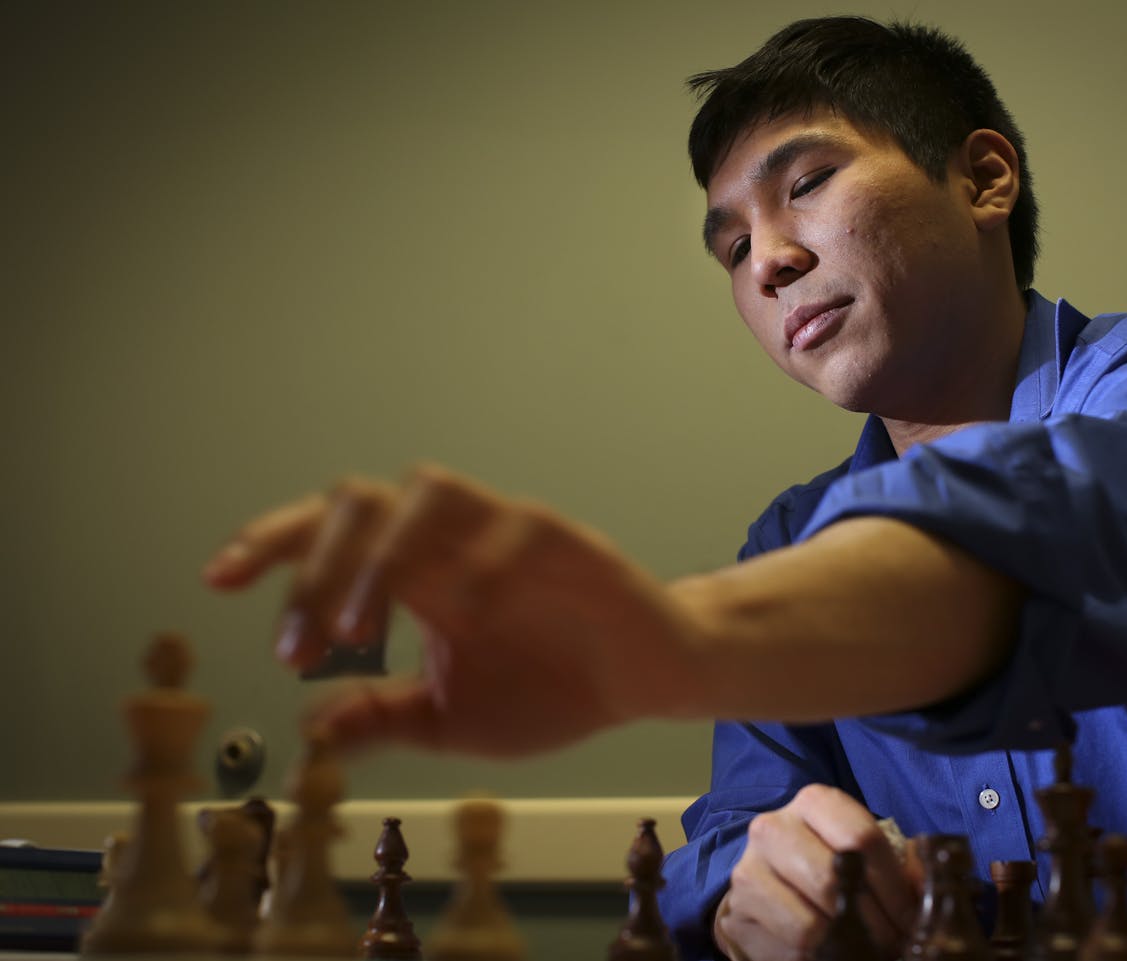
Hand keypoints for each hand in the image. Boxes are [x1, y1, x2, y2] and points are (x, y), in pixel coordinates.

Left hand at [203, 464, 697, 757]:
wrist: (649, 679)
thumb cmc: (555, 688)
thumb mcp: (454, 721)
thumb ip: (387, 716)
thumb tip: (311, 729)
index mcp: (418, 576)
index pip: (331, 536)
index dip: (273, 547)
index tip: (218, 579)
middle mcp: (451, 542)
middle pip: (359, 502)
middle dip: (311, 564)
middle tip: (299, 645)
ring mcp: (506, 532)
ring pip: (423, 495)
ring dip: (378, 559)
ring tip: (357, 630)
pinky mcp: (564, 540)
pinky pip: (509, 530)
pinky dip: (476, 568)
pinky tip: (465, 617)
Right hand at [714, 784, 915, 960]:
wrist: (769, 882)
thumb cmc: (830, 862)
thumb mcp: (865, 852)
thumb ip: (901, 864)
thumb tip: (933, 886)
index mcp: (814, 802)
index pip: (861, 839)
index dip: (893, 887)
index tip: (910, 917)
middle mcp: (774, 828)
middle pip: (832, 881)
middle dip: (873, 923)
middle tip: (891, 942)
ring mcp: (748, 870)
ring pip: (809, 924)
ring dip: (845, 947)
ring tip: (863, 950)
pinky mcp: (736, 913)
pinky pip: (786, 950)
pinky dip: (815, 960)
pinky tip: (828, 953)